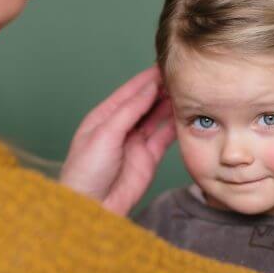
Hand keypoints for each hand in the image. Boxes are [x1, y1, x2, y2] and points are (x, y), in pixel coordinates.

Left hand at [60, 66, 175, 215]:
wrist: (91, 208)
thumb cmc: (85, 172)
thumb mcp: (104, 134)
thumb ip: (129, 110)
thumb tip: (149, 88)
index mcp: (103, 117)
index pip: (129, 92)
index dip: (146, 79)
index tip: (164, 64)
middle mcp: (120, 128)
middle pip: (145, 103)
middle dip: (161, 89)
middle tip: (181, 75)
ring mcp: (135, 143)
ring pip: (157, 118)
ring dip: (170, 105)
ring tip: (187, 90)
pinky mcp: (148, 159)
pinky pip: (165, 138)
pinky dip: (175, 126)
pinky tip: (186, 114)